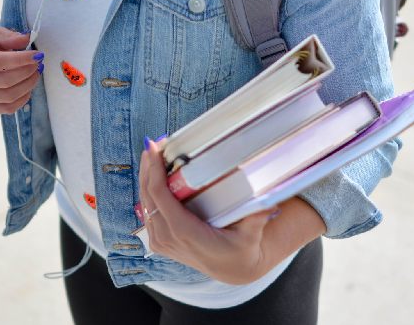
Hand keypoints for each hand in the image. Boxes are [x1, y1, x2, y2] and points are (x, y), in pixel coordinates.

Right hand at [0, 27, 42, 113]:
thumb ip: (10, 37)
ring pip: (7, 96)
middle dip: (27, 72)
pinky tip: (28, 86)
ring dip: (28, 85)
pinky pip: (7, 108)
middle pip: (4, 81)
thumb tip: (26, 40)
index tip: (38, 55)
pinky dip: (23, 98)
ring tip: (35, 73)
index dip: (21, 59)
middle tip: (38, 64)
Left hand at [139, 137, 278, 284]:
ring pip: (144, 203)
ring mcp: (161, 241)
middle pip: (148, 196)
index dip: (154, 171)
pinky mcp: (160, 241)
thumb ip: (256, 218)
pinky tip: (153, 174)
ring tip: (152, 153)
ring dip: (146, 177)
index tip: (154, 149)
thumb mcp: (251, 235)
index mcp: (185, 233)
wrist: (233, 269)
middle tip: (153, 144)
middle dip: (148, 168)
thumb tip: (268, 202)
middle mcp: (168, 238)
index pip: (160, 197)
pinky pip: (148, 211)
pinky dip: (148, 191)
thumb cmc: (241, 249)